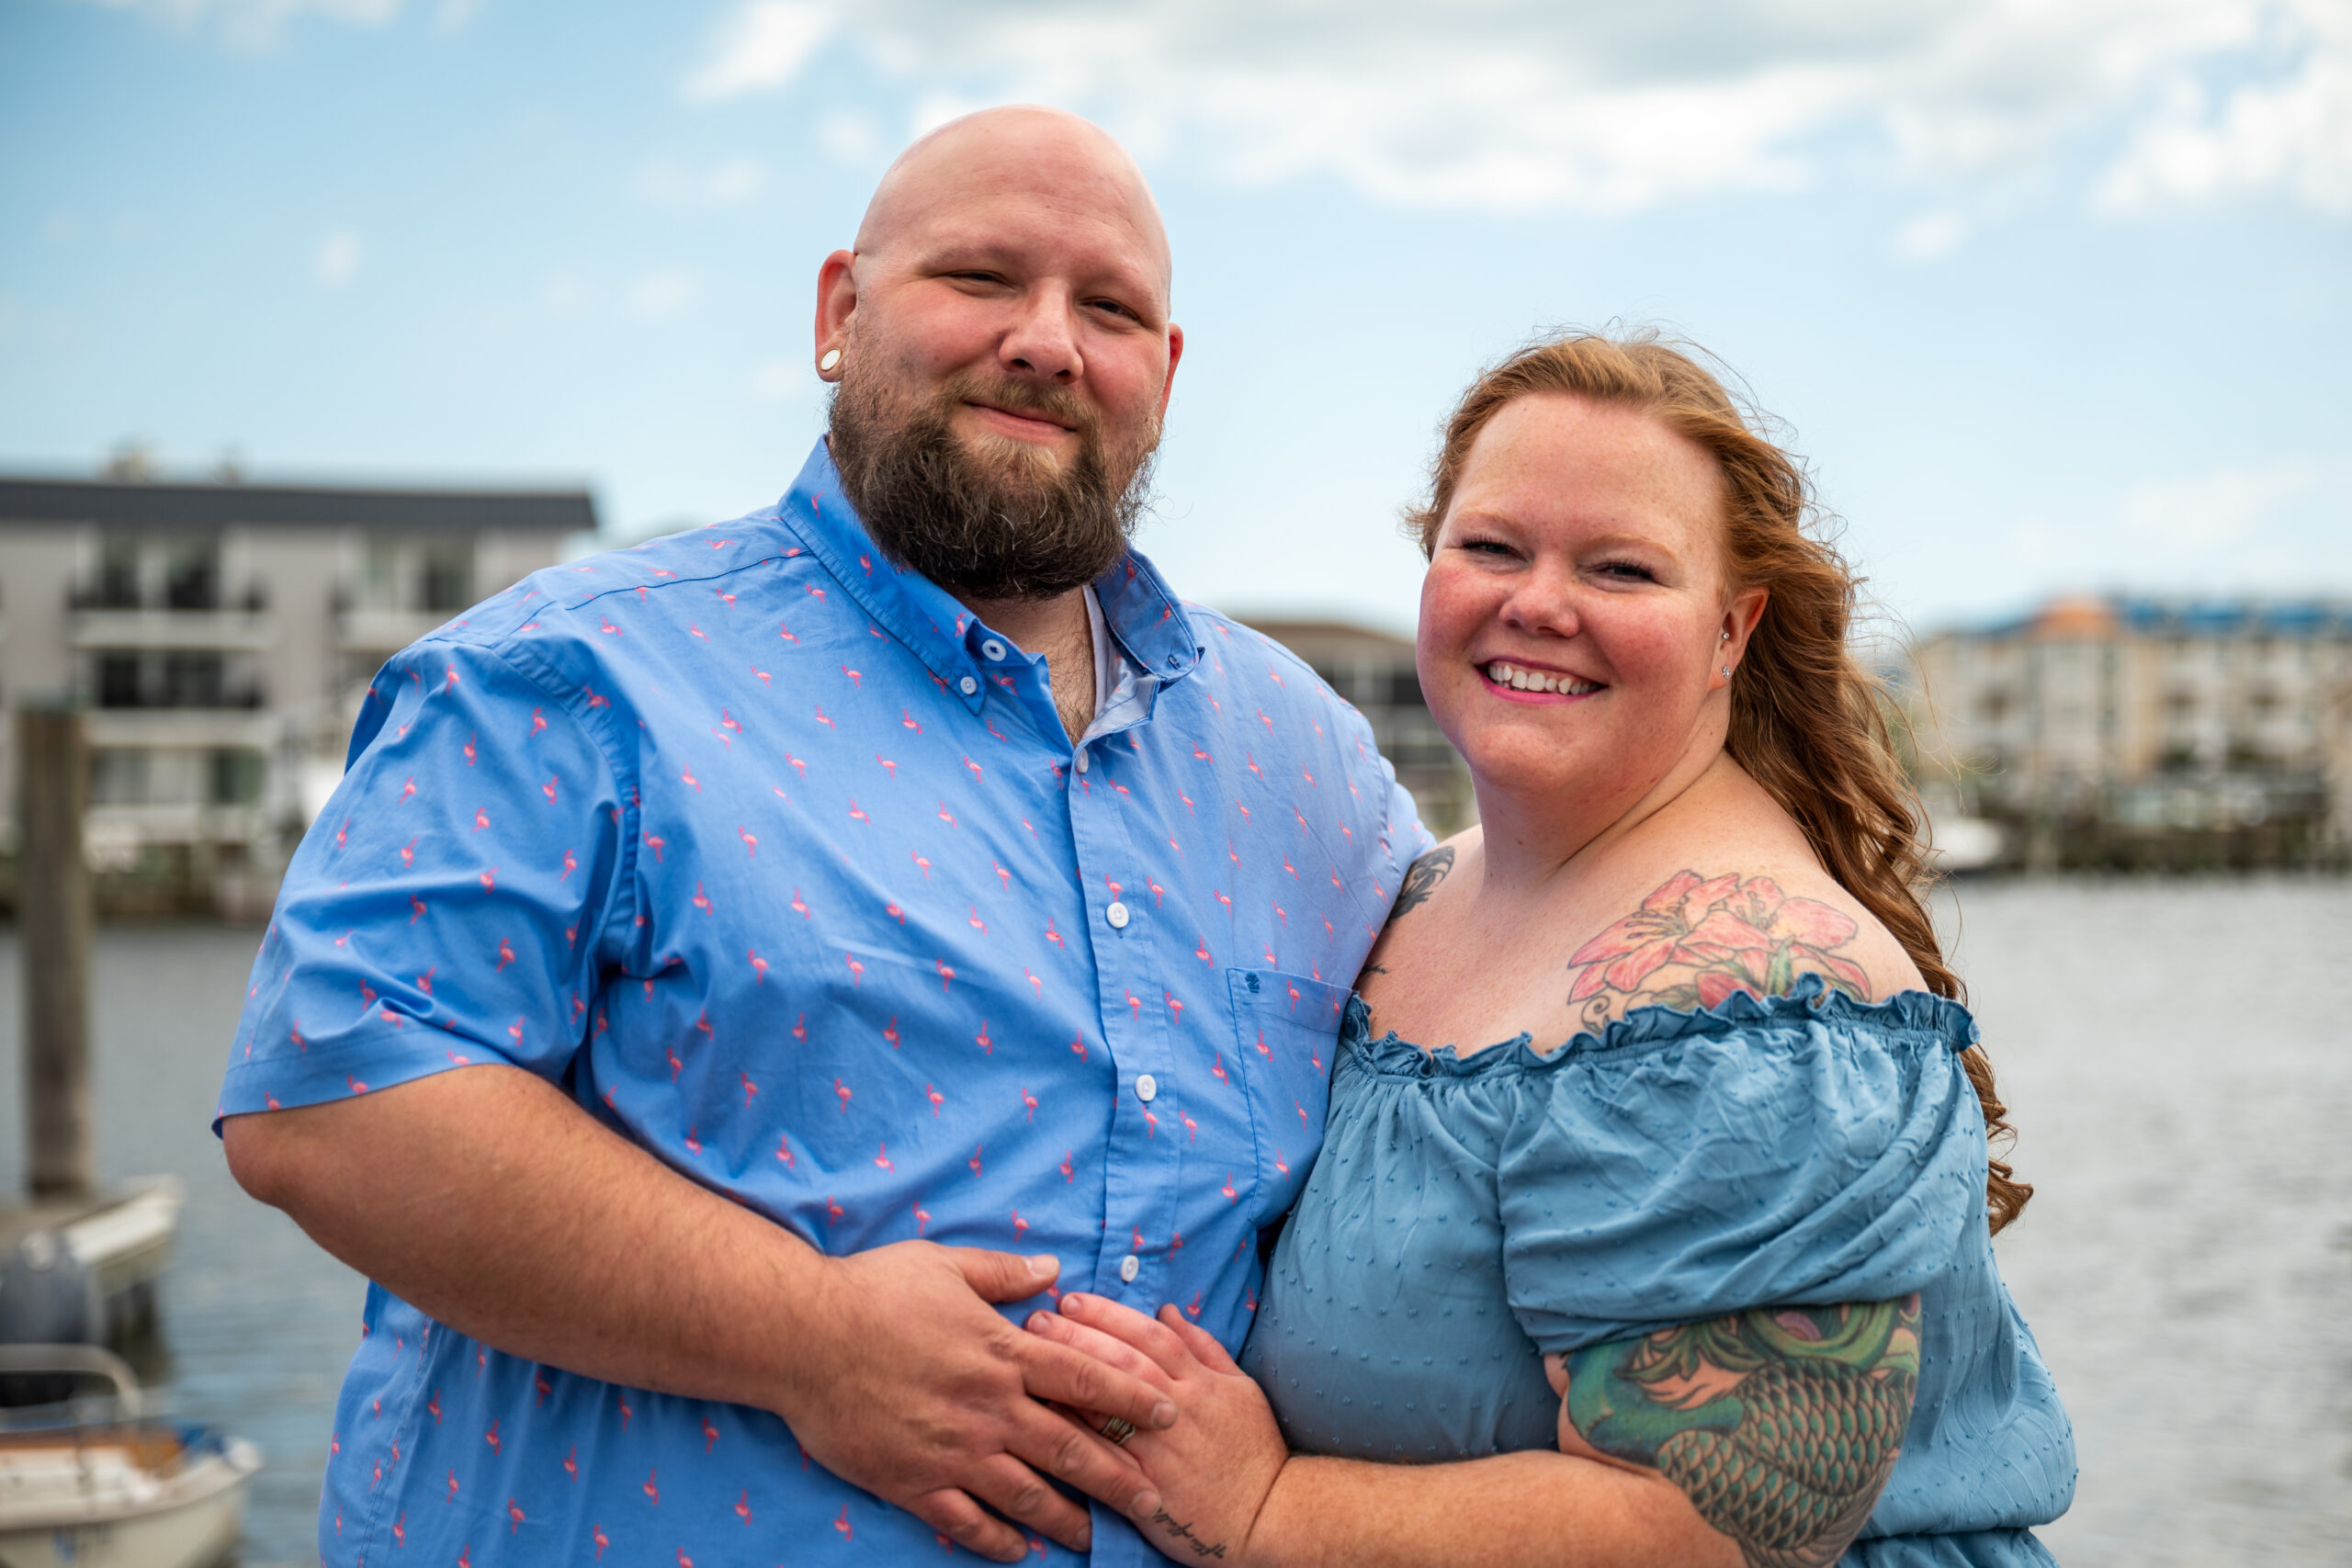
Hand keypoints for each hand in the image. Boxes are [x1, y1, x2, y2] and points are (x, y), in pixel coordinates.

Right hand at [774, 1243, 1177, 1561]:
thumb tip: (1055, 1270)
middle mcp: (988, 1408)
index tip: (1168, 1412)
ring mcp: (953, 1451)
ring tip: (1099, 1537)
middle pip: (1071, 1450)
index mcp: (1001, 1352)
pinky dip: (999, 1542)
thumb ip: (1005, 1273)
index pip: (1085, 1380)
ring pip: (1028, 1496)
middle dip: (1120, 1477)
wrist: (800, 1338)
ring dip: (1070, 1520)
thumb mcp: (945, 1265)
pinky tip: (1022, 1553)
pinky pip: (967, 1523)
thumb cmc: (872, 1292)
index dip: (1132, 1398)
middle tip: (1155, 1500)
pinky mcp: (914, 1482)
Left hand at [1026, 1293, 1288, 1565]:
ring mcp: (1159, 1449)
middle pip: (1121, 1362)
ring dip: (1065, 1379)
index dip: (1107, 1314)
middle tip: (1036, 1319)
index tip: (1070, 1300)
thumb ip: (1204, 1346)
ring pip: (1106, 1405)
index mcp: (1200, 1382)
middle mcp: (1176, 1409)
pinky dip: (1073, 1434)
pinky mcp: (1144, 1487)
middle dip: (1076, 1336)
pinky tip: (1042, 1418)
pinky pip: (1102, 1455)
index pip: (1148, 1335)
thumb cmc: (1254, 1449)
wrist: (1266, 1517)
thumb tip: (1167, 1309)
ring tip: (1028, 1359)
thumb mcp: (1240, 1388)